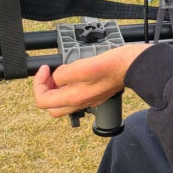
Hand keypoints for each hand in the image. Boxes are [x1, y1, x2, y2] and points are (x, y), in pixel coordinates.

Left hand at [32, 43, 149, 117]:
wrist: (134, 67)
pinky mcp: (94, 94)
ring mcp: (88, 100)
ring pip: (62, 103)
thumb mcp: (84, 65)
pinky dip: (68, 87)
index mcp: (74, 97)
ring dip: (56, 89)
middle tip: (50, 75)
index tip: (46, 69)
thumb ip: (65, 74)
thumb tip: (57, 76)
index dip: (38, 84)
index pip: (42, 101)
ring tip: (60, 73)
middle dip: (45, 90)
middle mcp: (80, 102)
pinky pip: (74, 97)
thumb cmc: (113, 65)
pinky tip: (74, 74)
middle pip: (51, 107)